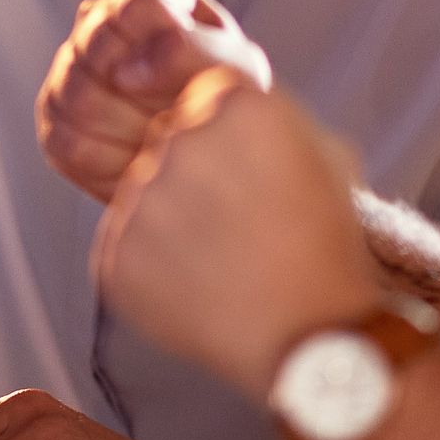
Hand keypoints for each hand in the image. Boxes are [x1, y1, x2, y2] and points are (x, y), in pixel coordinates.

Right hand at [36, 0, 272, 201]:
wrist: (209, 158)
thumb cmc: (224, 103)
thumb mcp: (234, 70)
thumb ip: (193, 52)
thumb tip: (128, 71)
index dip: (158, 38)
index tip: (177, 74)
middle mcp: (102, 23)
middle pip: (97, 42)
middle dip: (147, 94)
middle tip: (179, 117)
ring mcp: (70, 70)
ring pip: (76, 93)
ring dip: (131, 129)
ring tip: (164, 141)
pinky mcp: (55, 121)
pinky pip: (66, 140)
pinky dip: (110, 162)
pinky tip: (139, 162)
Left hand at [93, 70, 377, 397]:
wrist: (312, 341)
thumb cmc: (326, 248)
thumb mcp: (323, 156)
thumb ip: (266, 115)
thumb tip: (220, 97)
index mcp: (237, 104)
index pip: (203, 97)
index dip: (227, 143)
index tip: (247, 177)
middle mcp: (181, 141)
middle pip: (167, 144)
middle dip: (195, 179)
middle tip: (238, 227)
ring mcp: (140, 199)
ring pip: (142, 195)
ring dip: (171, 223)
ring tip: (222, 263)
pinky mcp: (113, 254)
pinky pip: (123, 246)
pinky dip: (150, 267)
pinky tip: (197, 288)